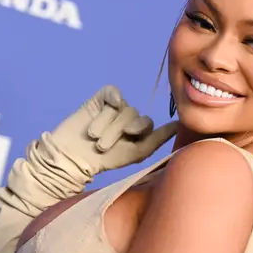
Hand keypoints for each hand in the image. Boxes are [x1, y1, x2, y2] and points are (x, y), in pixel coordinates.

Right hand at [51, 85, 177, 175]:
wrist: (74, 155)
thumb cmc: (107, 159)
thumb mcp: (137, 152)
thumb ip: (158, 138)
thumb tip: (178, 125)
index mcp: (140, 130)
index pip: (148, 123)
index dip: (139, 130)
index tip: (129, 137)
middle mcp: (130, 117)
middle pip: (134, 116)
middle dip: (118, 131)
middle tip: (103, 145)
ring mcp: (117, 106)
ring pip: (122, 108)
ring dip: (107, 124)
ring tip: (95, 136)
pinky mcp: (103, 97)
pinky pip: (113, 93)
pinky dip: (110, 100)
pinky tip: (104, 107)